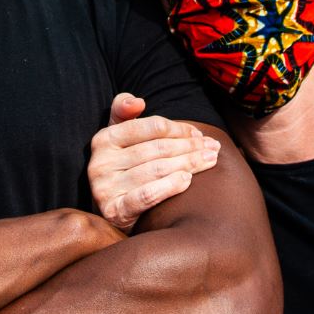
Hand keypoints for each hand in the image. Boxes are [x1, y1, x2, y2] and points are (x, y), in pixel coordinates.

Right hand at [88, 93, 219, 231]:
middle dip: (189, 146)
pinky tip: (187, 180)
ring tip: (210, 160)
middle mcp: (100, 163)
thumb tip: (137, 102)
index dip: (178, 129)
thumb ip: (124, 111)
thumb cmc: (125, 168)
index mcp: (104, 140)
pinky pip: (147, 195)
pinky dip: (170, 186)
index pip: (149, 127)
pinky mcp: (114, 211)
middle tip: (213, 147)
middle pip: (156, 149)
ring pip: (156, 170)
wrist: (113, 210)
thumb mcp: (119, 137)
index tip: (199, 133)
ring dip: (188, 164)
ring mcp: (105, 188)